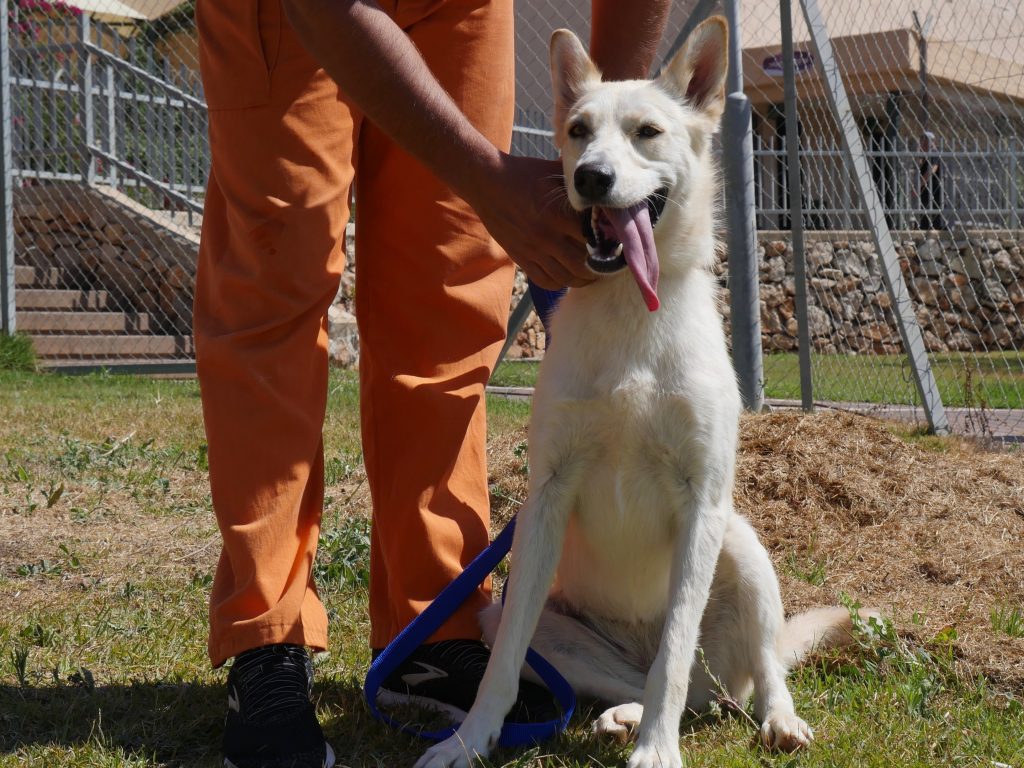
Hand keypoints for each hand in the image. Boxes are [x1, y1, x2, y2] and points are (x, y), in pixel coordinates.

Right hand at [466, 154, 594, 290]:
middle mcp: (547, 236)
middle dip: (599, 268)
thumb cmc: (523, 174)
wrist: (487, 184)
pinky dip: (559, 282)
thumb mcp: (554, 172)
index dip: (607, 244)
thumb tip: (600, 183)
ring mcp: (533, 250)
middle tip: (607, 264)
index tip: (615, 244)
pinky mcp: (521, 258)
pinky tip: (567, 276)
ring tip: (590, 273)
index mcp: (559, 215)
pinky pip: (544, 280)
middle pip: (582, 265)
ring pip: (565, 277)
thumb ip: (577, 182)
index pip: (593, 239)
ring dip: (582, 279)